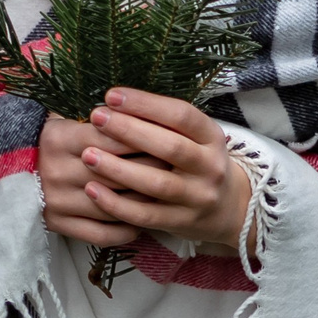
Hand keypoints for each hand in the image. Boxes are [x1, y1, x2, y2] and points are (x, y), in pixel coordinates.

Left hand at [40, 88, 249, 251]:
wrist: (229, 208)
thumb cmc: (197, 162)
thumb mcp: (195, 138)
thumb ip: (164, 123)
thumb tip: (114, 103)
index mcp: (212, 137)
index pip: (181, 115)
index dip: (146, 104)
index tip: (112, 95)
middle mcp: (209, 167)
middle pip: (170, 147)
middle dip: (130, 130)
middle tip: (97, 117)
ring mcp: (197, 197)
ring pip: (157, 183)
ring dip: (119, 169)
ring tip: (88, 155)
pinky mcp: (181, 222)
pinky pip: (145, 215)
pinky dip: (116, 204)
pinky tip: (93, 191)